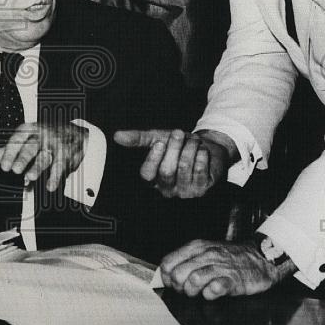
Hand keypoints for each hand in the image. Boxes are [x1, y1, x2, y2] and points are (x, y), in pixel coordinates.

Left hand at [0, 122, 86, 191]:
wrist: (73, 134)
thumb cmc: (44, 138)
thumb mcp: (24, 141)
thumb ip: (5, 150)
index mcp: (28, 131)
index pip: (17, 141)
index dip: (10, 153)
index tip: (4, 166)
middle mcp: (41, 137)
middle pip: (30, 148)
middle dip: (23, 159)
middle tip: (15, 170)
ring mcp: (54, 146)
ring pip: (44, 157)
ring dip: (37, 168)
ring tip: (29, 178)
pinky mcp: (66, 155)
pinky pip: (60, 166)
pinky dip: (54, 177)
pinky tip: (49, 186)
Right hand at [114, 128, 233, 197]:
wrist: (208, 148)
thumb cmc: (180, 146)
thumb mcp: (158, 139)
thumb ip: (138, 139)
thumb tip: (117, 136)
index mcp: (153, 179)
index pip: (147, 175)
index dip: (153, 159)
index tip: (159, 143)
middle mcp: (167, 189)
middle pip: (166, 171)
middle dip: (174, 148)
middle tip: (179, 133)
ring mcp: (185, 192)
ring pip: (183, 168)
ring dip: (190, 148)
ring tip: (193, 140)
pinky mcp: (201, 189)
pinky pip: (199, 170)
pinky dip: (202, 155)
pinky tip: (202, 151)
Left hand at [160, 239, 294, 299]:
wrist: (260, 257)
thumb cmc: (230, 258)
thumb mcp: (205, 252)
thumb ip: (187, 260)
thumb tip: (167, 275)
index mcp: (196, 247)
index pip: (168, 262)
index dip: (166, 278)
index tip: (173, 284)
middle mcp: (206, 255)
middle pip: (178, 274)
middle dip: (179, 287)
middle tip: (187, 291)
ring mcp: (220, 267)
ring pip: (194, 279)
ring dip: (192, 292)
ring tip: (199, 292)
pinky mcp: (234, 280)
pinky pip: (215, 288)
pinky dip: (210, 294)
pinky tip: (213, 293)